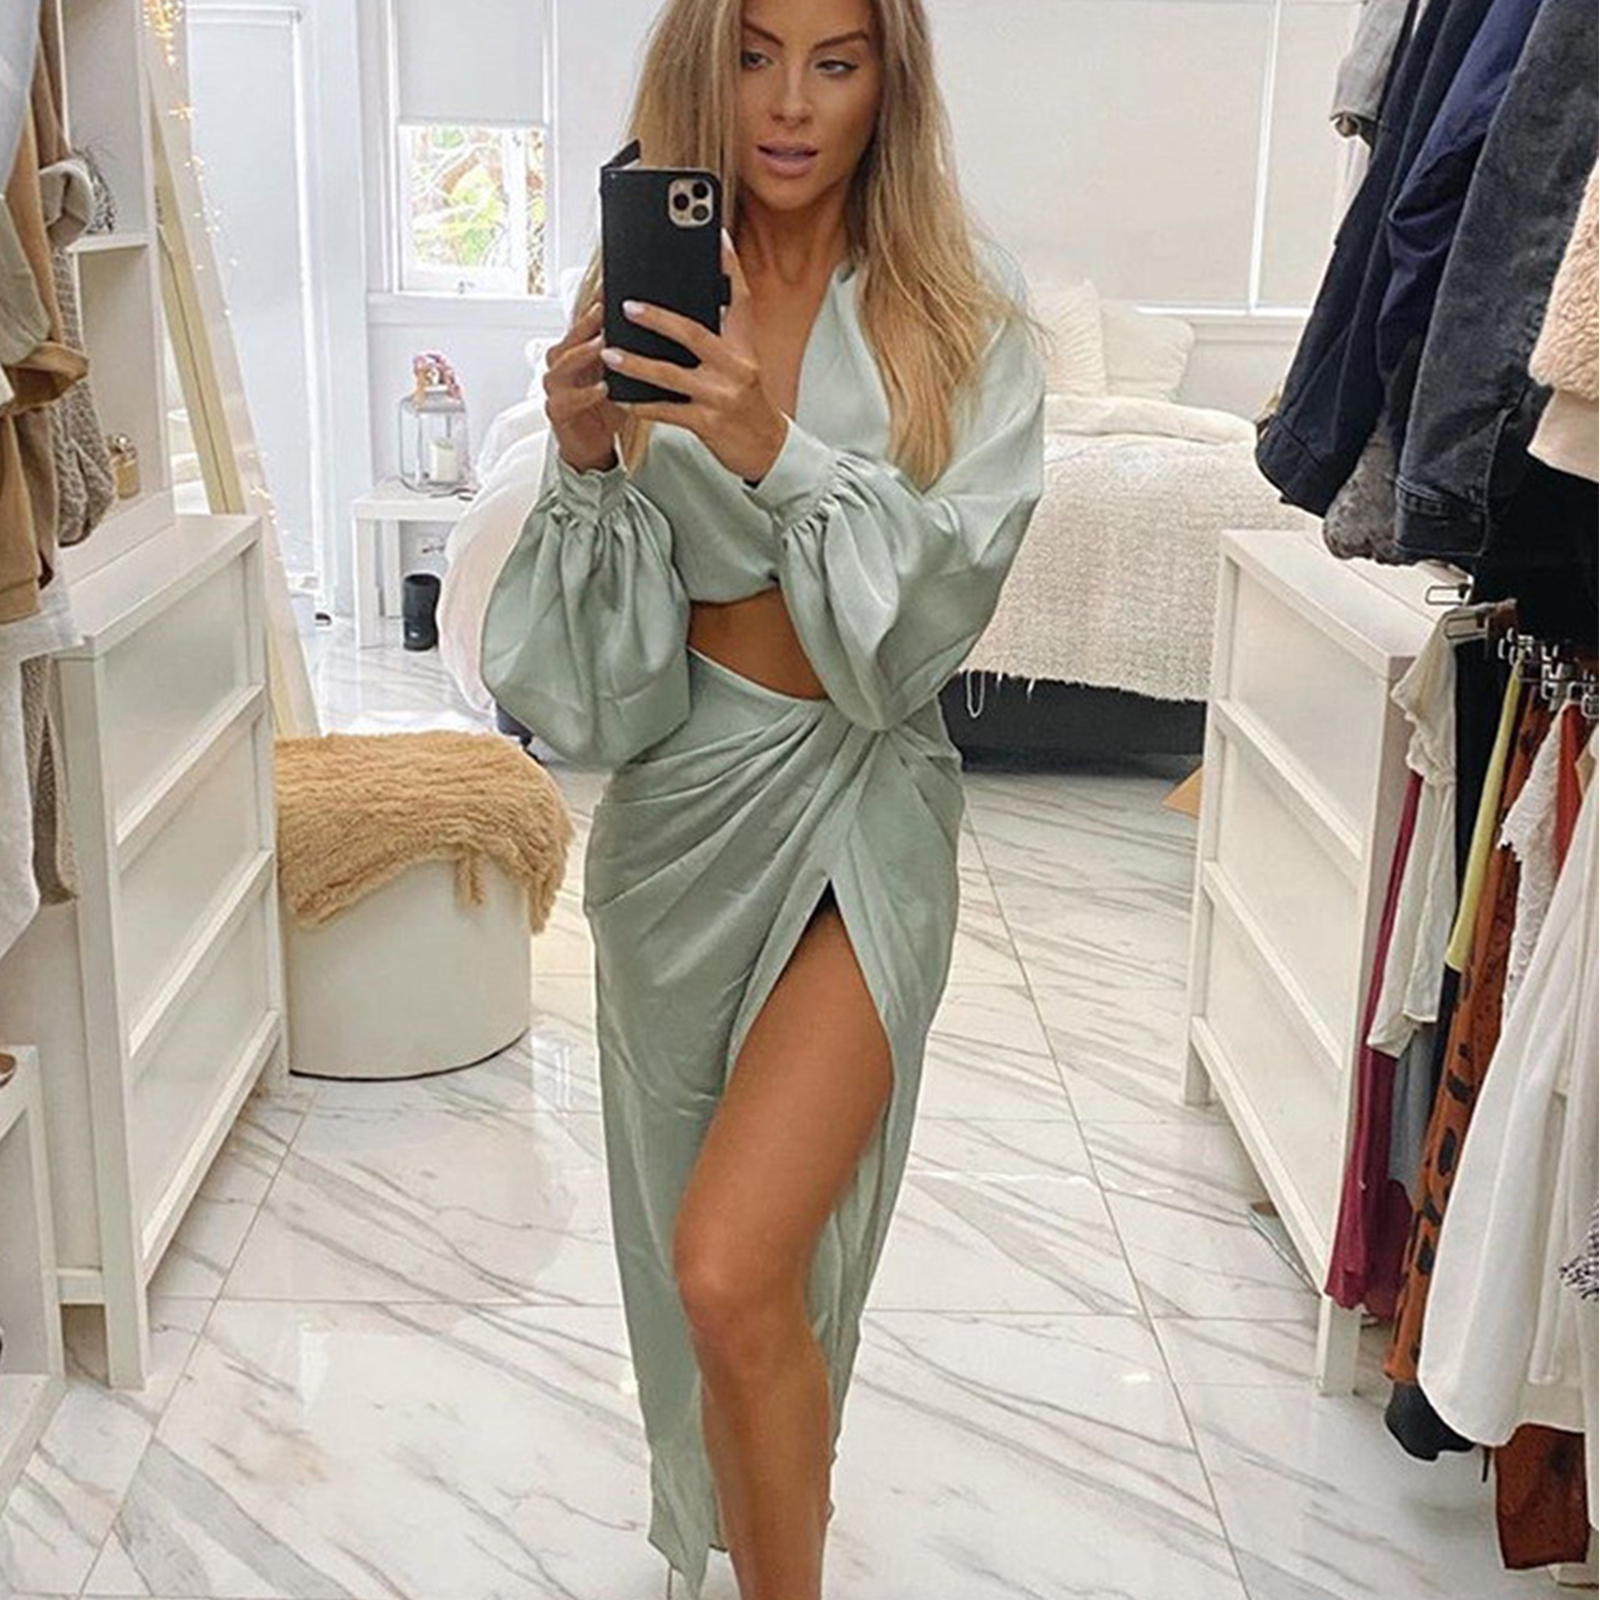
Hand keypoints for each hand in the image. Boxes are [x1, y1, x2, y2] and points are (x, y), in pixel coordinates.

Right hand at [543, 285, 629, 472]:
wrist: (592, 445)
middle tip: (605, 310)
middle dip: (588, 323)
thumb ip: (631, 354)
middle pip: (571, 337)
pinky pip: (568, 399)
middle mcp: (561, 364)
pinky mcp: (556, 411)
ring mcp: (555, 386)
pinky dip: (586, 394)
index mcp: (576, 351)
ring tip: (602, 344)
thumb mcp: (621, 377)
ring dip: (583, 353)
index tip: (611, 289)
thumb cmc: (606, 408)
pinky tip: (603, 388)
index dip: (595, 306)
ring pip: (563, 363)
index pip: (585, 323)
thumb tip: (662, 328)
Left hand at [600, 230, 788, 482]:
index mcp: (745, 349)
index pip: (741, 301)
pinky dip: (642, 405)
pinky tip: (622, 398)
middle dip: (657, 318)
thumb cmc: (751, 406)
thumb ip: (723, 340)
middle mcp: (736, 368)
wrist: (768, 450)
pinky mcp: (708, 423)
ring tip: (610, 353)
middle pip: (693, 333)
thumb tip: (689, 315)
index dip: (730, 267)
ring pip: (670, 375)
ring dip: (636, 364)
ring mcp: (721, 396)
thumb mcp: (745, 366)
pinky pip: (667, 411)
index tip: (717, 238)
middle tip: (628, 306)